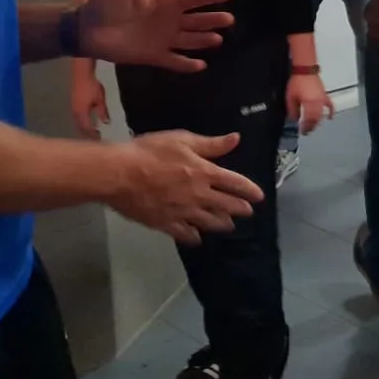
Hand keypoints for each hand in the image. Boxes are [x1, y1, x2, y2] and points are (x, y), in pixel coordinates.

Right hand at [70, 71, 109, 138]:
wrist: (81, 75)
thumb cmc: (92, 86)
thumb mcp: (100, 99)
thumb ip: (102, 111)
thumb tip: (106, 123)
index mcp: (81, 113)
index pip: (87, 128)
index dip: (93, 135)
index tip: (100, 140)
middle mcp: (75, 113)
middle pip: (81, 128)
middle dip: (88, 135)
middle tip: (98, 139)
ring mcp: (73, 110)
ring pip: (78, 124)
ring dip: (85, 130)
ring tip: (94, 134)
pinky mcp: (73, 106)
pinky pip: (77, 120)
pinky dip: (83, 124)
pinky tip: (89, 124)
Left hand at [78, 0, 233, 72]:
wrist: (87, 27)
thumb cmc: (108, 1)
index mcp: (167, 2)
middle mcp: (170, 21)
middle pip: (198, 21)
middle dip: (213, 20)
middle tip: (229, 19)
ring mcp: (163, 40)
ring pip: (190, 40)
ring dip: (204, 40)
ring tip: (218, 39)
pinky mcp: (154, 56)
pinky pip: (174, 61)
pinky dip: (187, 65)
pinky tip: (201, 65)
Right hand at [107, 131, 263, 244]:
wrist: (119, 174)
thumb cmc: (150, 152)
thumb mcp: (182, 140)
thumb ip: (211, 144)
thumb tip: (236, 139)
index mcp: (204, 173)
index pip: (235, 183)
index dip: (249, 190)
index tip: (259, 197)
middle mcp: (198, 195)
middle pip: (226, 205)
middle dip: (240, 209)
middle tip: (248, 212)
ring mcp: (182, 212)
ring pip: (209, 222)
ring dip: (222, 224)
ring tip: (229, 226)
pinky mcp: (164, 223)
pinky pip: (184, 234)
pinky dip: (193, 237)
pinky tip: (198, 239)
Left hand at [285, 72, 334, 134]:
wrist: (305, 71)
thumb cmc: (298, 82)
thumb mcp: (290, 97)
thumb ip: (293, 110)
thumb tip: (294, 118)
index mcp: (309, 104)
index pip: (308, 120)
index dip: (305, 127)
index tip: (302, 131)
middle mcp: (317, 103)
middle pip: (316, 119)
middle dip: (311, 126)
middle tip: (307, 131)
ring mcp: (322, 100)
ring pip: (322, 114)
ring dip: (318, 121)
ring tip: (314, 126)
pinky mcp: (324, 95)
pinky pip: (330, 106)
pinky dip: (331, 112)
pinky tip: (330, 117)